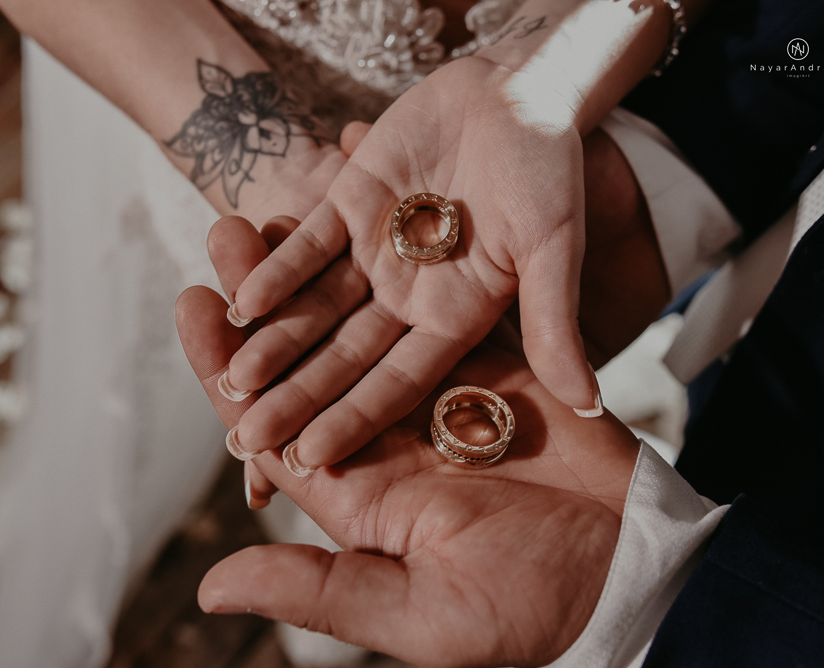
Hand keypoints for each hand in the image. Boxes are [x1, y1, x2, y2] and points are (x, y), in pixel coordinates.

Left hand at [175, 217, 640, 666]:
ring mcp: (438, 379)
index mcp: (365, 483)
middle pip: (312, 357)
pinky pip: (430, 295)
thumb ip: (324, 591)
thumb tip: (211, 591)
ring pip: (359, 316)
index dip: (230, 371)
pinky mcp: (486, 350)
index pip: (280, 420)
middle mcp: (392, 424)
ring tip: (263, 219)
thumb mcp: (425, 609)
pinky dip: (389, 255)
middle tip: (216, 244)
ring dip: (314, 271)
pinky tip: (349, 214)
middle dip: (264, 305)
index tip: (191, 308)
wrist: (631, 564)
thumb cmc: (535, 600)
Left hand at [218, 56, 600, 474]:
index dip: (356, 417)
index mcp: (455, 316)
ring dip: (276, 340)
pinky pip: (306, 244)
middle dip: (298, 395)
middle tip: (248, 441)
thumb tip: (587, 400)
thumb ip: (553, 321)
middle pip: (345, 355)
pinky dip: (276, 270)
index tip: (311, 459)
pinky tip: (240, 302)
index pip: (399, 380)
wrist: (517, 90)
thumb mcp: (552, 248)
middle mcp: (408, 294)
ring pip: (316, 307)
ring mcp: (375, 251)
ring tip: (230, 381)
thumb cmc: (547, 169)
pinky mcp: (349, 203)